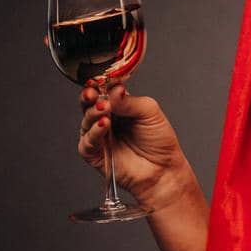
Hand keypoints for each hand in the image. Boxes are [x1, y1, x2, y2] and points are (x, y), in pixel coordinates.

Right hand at [76, 80, 192, 208]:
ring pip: (86, 119)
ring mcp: (98, 135)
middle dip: (89, 96)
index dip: (99, 85)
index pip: (103, 90)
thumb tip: (114, 89)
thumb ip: (130, 101)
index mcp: (118, 106)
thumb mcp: (150, 113)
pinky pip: (87, 140)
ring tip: (105, 109)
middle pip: (89, 103)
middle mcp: (106, 118)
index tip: (98, 80)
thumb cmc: (159, 142)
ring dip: (94, 112)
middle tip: (93, 93)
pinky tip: (104, 125)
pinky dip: (94, 131)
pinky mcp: (94, 153)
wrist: (163, 170)